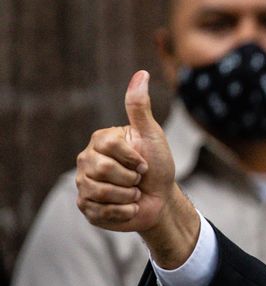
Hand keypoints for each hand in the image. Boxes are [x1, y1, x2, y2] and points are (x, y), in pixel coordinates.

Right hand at [77, 70, 198, 267]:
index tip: (144, 162)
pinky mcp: (86, 207)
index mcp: (100, 141)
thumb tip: (141, 73)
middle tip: (138, 179)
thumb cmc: (158, 165)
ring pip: (100, 192)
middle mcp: (86, 161)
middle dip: (130, 178)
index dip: (133, 158)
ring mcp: (84, 184)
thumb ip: (140, 107)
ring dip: (127, 196)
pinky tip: (129, 207)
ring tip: (133, 193)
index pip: (110, 146)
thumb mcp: (152, 135)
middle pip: (102, 170)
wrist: (161, 200)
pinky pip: (100, 211)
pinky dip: (123, 212)